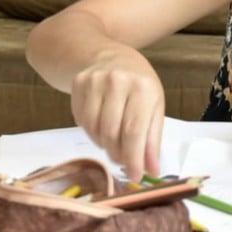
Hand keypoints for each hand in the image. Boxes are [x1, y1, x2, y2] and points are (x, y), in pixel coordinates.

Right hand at [69, 48, 164, 182]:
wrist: (106, 54)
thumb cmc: (138, 83)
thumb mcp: (154, 105)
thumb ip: (152, 139)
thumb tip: (152, 170)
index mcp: (143, 88)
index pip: (135, 132)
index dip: (134, 159)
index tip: (135, 177)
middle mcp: (118, 82)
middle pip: (113, 134)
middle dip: (119, 155)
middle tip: (124, 162)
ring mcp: (95, 82)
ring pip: (95, 130)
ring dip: (105, 145)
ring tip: (114, 141)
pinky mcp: (77, 85)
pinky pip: (82, 122)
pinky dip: (92, 132)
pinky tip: (101, 126)